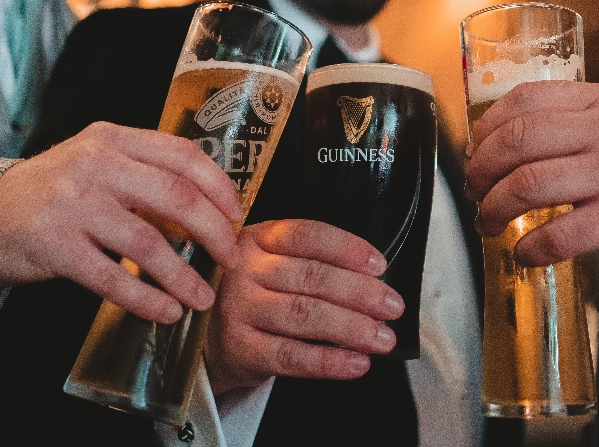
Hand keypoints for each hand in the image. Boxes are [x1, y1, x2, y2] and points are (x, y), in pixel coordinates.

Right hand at [0, 121, 243, 322]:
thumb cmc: (50, 192)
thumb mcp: (95, 162)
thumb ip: (142, 173)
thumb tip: (208, 206)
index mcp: (112, 138)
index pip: (183, 155)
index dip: (219, 187)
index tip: (237, 215)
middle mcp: (94, 164)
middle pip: (175, 196)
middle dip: (213, 232)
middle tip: (231, 258)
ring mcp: (72, 204)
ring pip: (148, 243)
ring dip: (183, 275)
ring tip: (202, 297)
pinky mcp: (53, 246)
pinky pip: (112, 278)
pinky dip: (145, 299)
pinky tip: (165, 312)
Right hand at [203, 219, 403, 396]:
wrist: (206, 336)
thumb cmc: (254, 294)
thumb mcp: (273, 262)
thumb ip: (314, 262)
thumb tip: (374, 279)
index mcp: (259, 238)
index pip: (308, 236)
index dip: (347, 248)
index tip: (379, 265)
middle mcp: (244, 269)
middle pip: (312, 277)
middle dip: (361, 293)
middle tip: (392, 306)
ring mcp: (239, 309)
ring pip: (306, 315)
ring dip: (352, 327)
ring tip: (382, 337)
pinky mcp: (239, 349)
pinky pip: (291, 357)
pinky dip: (329, 362)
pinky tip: (356, 363)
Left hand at [465, 81, 598, 269]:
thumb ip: (570, 118)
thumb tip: (497, 138)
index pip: (526, 98)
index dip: (487, 126)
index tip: (473, 150)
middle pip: (518, 140)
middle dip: (482, 169)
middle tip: (473, 190)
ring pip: (529, 185)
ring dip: (495, 208)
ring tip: (488, 222)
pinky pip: (559, 235)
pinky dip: (530, 248)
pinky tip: (522, 252)